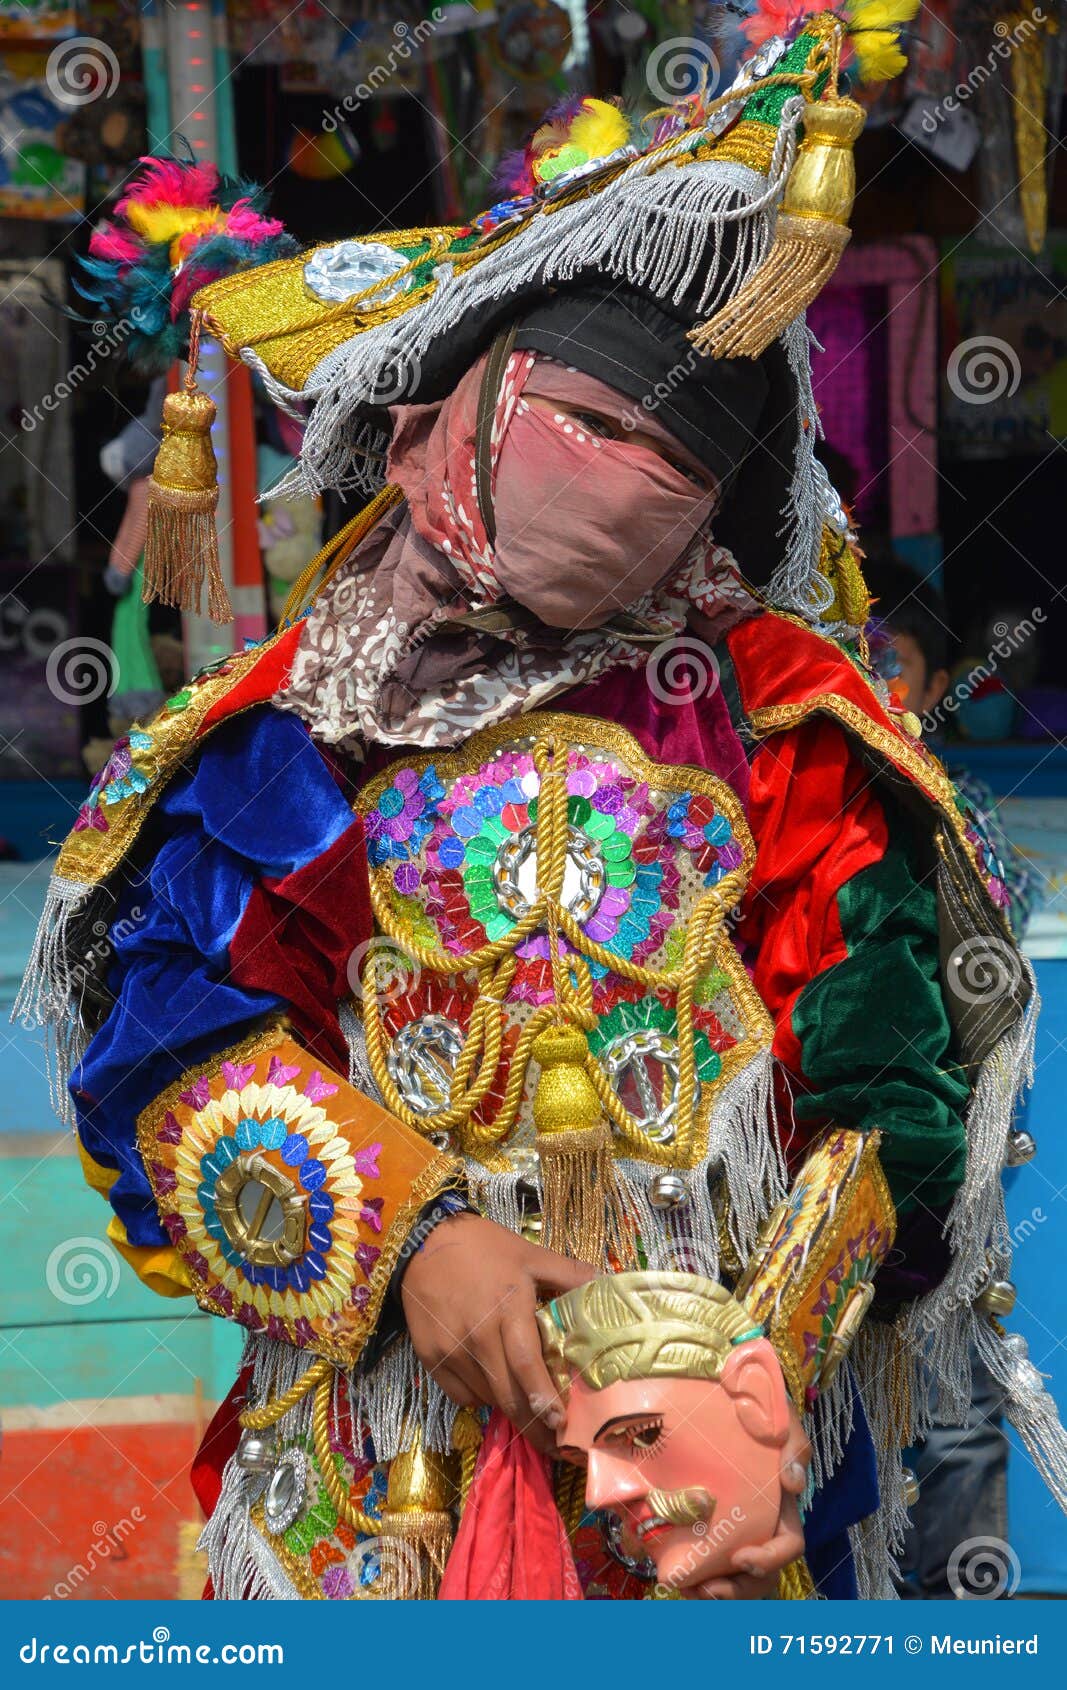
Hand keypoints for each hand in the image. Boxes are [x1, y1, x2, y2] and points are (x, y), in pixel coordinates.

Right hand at [401, 1213, 595, 1453]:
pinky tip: (494, 1384)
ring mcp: (450, 1350)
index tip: (562, 1425)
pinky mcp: (430, 1358)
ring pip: (486, 1398)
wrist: (422, 1241)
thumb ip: (569, 1273)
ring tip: (531, 1416)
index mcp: (507, 1310)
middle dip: (534, 1427)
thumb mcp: (530, 1254)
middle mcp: (477, 1337)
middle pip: (508, 1395)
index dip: (544, 1399)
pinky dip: (481, 1397)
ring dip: (510, 1410)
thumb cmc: (482, 1247)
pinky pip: (461, 1394)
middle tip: (557, 1446)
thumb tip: (608, 1284)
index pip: (526, 1365)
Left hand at [679, 1409, 811, 1599]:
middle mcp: (759, 1525)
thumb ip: (794, 1445)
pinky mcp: (701, 1528)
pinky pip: (703, 1565)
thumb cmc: (756, 1407)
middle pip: (760, 1576)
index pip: (789, 1545)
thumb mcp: (781, 1417)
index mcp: (781, 1507)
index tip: (742, 1557)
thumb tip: (793, 1483)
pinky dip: (692, 1579)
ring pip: (732, 1579)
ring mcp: (731, 1529)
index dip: (771, 1559)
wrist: (715, 1392)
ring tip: (687, 1588)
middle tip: (708, 1589)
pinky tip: (676, 1576)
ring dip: (712, 1594)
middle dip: (737, 1590)